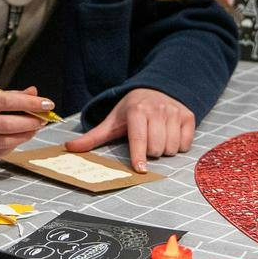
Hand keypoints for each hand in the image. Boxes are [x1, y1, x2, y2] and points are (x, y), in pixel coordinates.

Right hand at [0, 85, 53, 165]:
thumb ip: (5, 96)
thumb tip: (33, 91)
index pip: (5, 101)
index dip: (29, 102)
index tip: (47, 103)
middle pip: (6, 124)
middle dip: (30, 122)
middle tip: (43, 119)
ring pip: (4, 142)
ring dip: (24, 136)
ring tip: (33, 129)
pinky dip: (11, 146)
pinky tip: (17, 139)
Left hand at [65, 87, 194, 171]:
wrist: (155, 89)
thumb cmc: (131, 110)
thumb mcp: (112, 121)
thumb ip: (93, 137)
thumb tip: (69, 148)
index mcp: (137, 111)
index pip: (139, 138)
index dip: (139, 155)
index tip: (140, 168)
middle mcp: (157, 109)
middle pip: (156, 147)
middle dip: (150, 152)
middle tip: (146, 143)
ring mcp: (174, 112)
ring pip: (172, 147)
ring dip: (164, 150)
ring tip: (157, 139)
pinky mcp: (188, 116)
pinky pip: (186, 143)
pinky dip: (178, 145)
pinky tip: (170, 136)